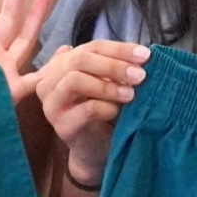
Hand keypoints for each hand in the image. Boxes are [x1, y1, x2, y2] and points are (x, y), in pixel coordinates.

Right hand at [34, 40, 149, 186]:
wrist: (96, 149)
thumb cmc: (104, 112)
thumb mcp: (110, 84)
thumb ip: (117, 67)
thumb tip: (141, 54)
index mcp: (63, 64)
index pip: (92, 47)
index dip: (119, 49)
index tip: (145, 55)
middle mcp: (51, 80)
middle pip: (79, 59)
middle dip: (113, 65)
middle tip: (140, 75)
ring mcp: (51, 103)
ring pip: (74, 81)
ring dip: (107, 86)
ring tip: (131, 94)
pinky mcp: (61, 125)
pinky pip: (85, 110)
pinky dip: (107, 107)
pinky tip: (118, 111)